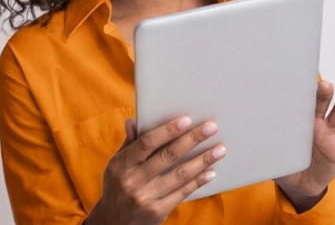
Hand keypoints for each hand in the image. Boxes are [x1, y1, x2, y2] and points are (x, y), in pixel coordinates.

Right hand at [84, 117, 225, 224]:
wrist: (114, 223)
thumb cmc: (119, 185)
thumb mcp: (117, 165)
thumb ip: (130, 143)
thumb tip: (134, 120)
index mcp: (121, 165)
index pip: (147, 143)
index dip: (167, 130)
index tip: (187, 120)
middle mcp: (132, 181)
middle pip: (168, 156)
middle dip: (192, 140)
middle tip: (211, 128)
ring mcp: (146, 198)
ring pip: (180, 175)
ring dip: (203, 160)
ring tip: (220, 150)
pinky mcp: (158, 212)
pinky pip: (183, 192)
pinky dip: (198, 181)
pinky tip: (211, 172)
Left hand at [274, 80, 334, 211]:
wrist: (300, 186)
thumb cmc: (287, 165)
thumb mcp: (275, 155)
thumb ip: (268, 146)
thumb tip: (250, 140)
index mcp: (300, 122)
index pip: (303, 102)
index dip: (305, 92)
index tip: (304, 82)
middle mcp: (317, 124)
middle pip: (323, 103)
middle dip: (324, 93)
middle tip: (325, 85)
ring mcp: (330, 135)